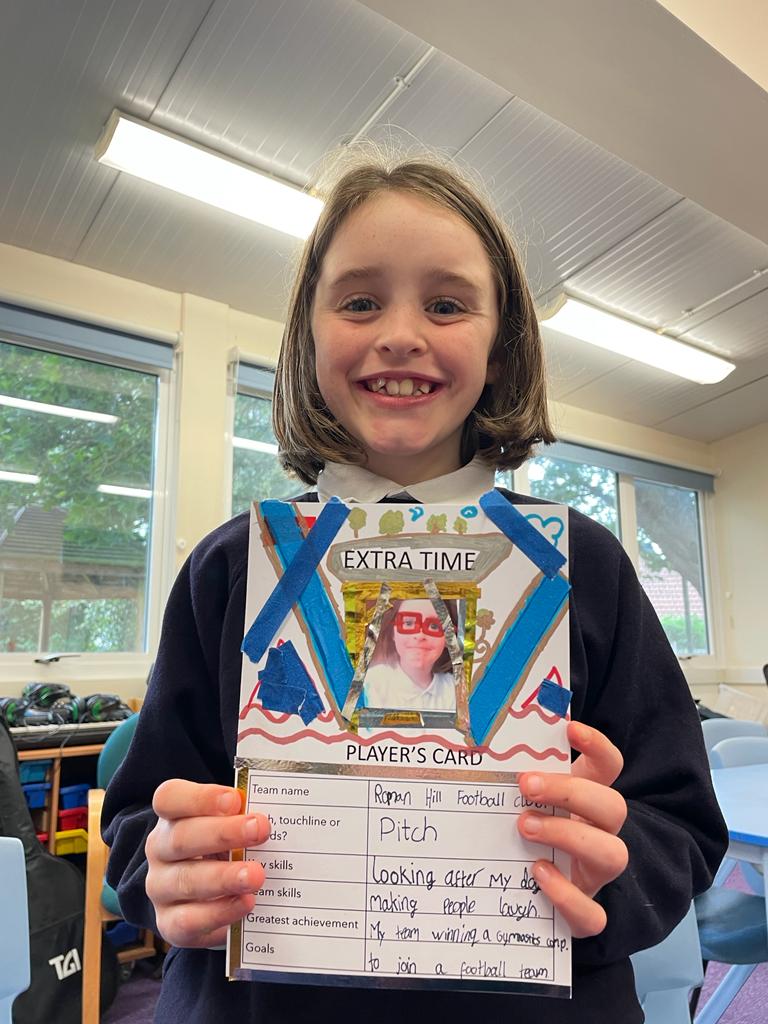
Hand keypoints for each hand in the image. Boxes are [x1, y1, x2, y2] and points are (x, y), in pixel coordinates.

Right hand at [145, 779, 269, 947]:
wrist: (208, 896)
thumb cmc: (225, 848)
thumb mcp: (232, 825)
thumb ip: (245, 817)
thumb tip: (272, 815)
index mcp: (172, 816)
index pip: (169, 798)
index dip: (200, 798)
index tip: (234, 800)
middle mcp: (160, 850)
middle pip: (180, 838)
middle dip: (223, 833)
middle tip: (260, 829)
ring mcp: (161, 888)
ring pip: (186, 881)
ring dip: (224, 877)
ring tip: (257, 875)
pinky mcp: (170, 923)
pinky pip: (189, 921)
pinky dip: (220, 912)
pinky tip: (246, 903)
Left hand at [517, 721, 627, 937]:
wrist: (530, 902)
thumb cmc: (523, 837)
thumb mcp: (520, 805)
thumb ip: (510, 782)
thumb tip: (469, 747)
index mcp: (586, 800)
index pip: (609, 766)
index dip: (597, 746)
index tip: (570, 728)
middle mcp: (599, 834)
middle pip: (614, 807)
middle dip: (571, 792)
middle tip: (526, 784)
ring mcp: (595, 875)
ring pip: (613, 854)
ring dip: (569, 835)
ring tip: (525, 826)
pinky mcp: (586, 915)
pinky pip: (593, 914)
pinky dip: (566, 896)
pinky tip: (536, 874)